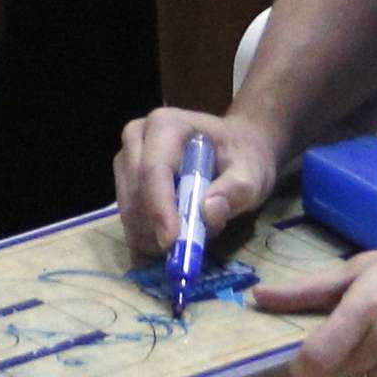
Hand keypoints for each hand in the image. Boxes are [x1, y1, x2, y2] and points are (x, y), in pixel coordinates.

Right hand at [111, 105, 284, 267]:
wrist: (235, 149)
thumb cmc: (242, 157)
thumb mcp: (251, 174)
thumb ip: (235, 191)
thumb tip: (208, 211)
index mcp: (166, 125)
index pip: (154, 170)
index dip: (160, 208)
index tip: (172, 242)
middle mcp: (138, 136)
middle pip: (135, 190)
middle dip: (154, 226)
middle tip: (182, 252)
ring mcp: (127, 158)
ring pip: (127, 207)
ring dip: (150, 234)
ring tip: (185, 241)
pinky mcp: (125, 180)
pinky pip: (127, 215)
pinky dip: (145, 235)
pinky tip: (170, 240)